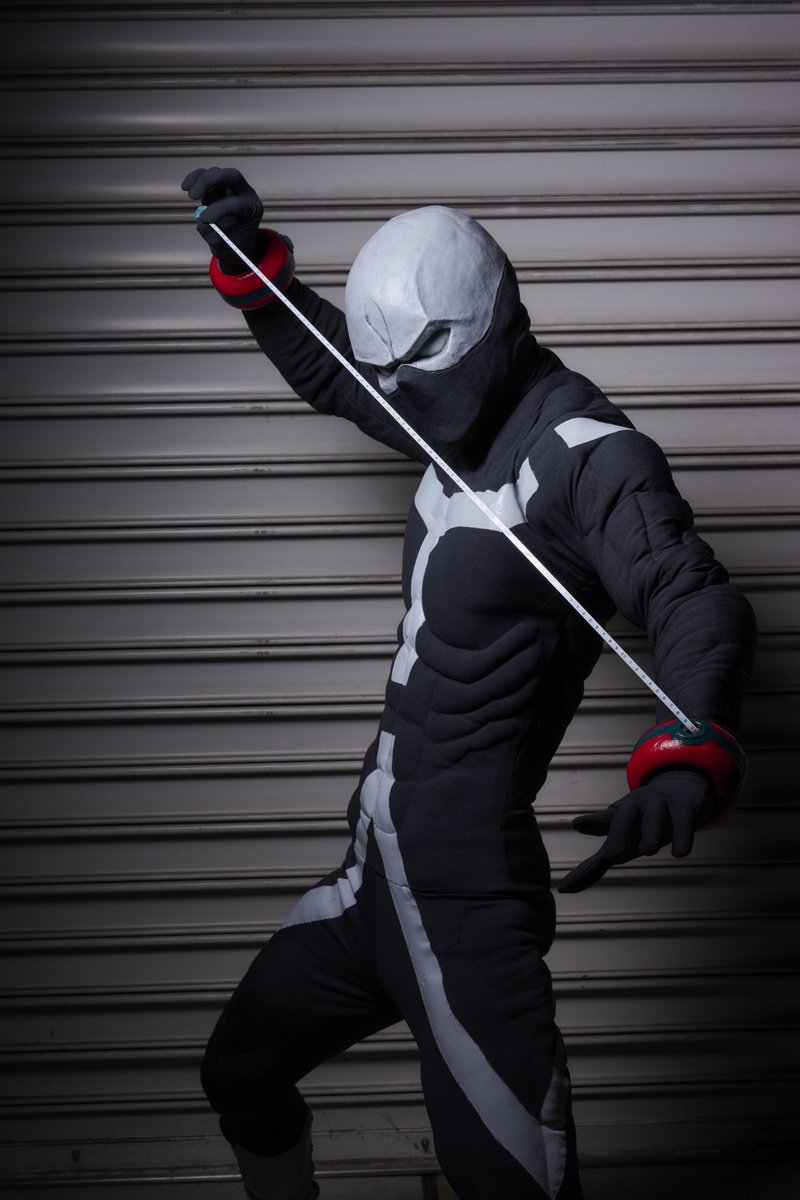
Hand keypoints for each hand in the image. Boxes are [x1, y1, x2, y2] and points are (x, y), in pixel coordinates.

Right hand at [181, 166, 263, 272]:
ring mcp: (230, 187)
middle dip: (211, 181)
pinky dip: (194, 178)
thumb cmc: (232, 244)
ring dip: (200, 182)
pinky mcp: (216, 184)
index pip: (237, 204)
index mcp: (253, 209)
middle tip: (193, 195)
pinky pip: (204, 174)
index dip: (219, 210)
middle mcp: (244, 193)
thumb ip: (215, 237)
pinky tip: (185, 187)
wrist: (232, 241)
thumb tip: (202, 224)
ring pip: (216, 173)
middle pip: (231, 176)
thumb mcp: (226, 247)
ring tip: (192, 196)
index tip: (204, 219)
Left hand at [557, 769, 714, 892]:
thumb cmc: (641, 821)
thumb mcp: (620, 838)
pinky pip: (683, 822)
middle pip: (624, 817)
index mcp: (618, 814)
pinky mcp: (683, 808)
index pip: (602, 822)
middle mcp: (636, 806)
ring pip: (653, 818)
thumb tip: (564, 887)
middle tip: (613, 856)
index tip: (577, 824)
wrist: (679, 790)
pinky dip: (682, 837)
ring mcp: (659, 805)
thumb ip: (596, 862)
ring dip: (649, 834)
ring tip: (647, 851)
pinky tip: (680, 853)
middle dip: (618, 835)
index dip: (591, 823)